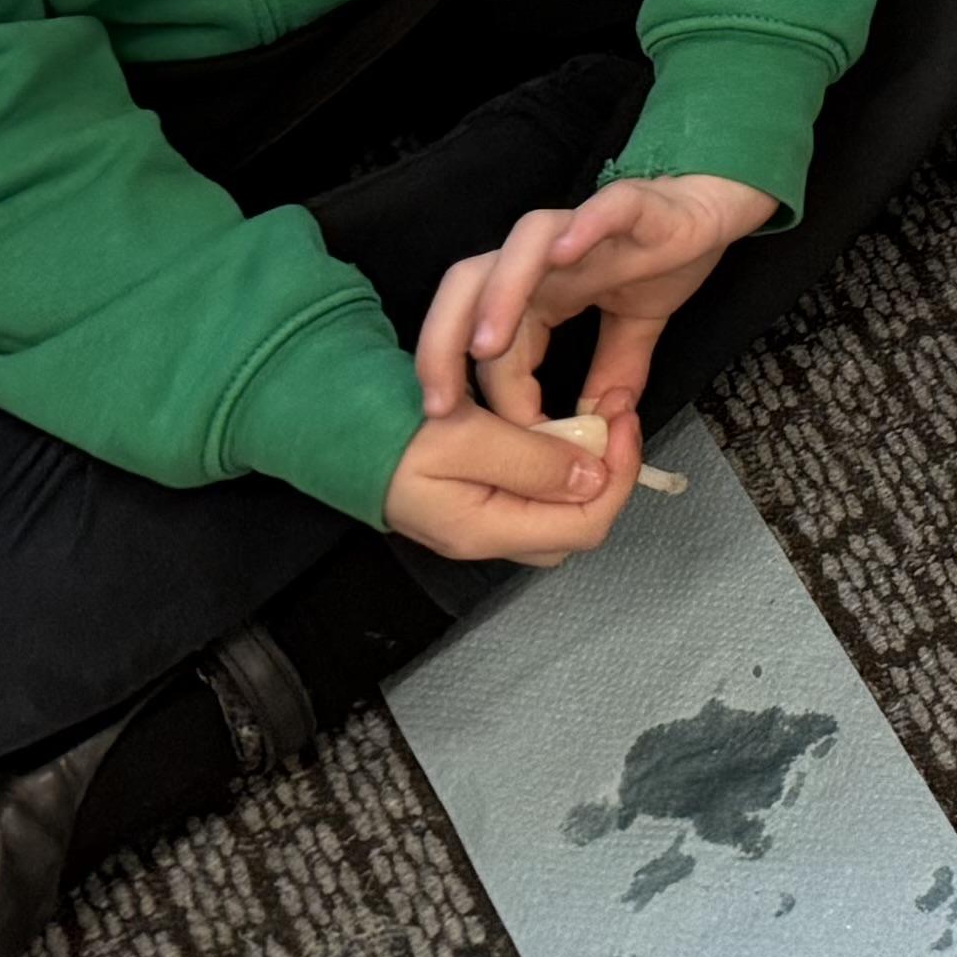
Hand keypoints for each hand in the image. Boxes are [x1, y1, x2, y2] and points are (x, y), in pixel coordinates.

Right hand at [380, 397, 635, 568]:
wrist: (332, 431)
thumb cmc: (388, 434)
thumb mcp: (465, 438)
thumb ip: (532, 461)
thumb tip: (594, 477)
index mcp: (486, 530)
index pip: (586, 525)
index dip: (619, 475)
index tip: (623, 419)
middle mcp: (487, 537)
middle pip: (577, 524)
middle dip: (609, 474)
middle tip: (614, 419)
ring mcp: (479, 522)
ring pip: (557, 510)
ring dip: (585, 468)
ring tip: (592, 420)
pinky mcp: (474, 502)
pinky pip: (533, 494)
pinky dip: (556, 464)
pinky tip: (556, 430)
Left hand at [412, 170, 777, 453]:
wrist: (717, 200)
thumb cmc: (670, 254)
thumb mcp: (638, 327)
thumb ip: (613, 372)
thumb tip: (595, 427)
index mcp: (541, 288)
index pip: (492, 339)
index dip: (490, 392)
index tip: (504, 441)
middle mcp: (547, 255)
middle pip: (471, 284)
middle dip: (443, 342)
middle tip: (440, 403)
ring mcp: (585, 225)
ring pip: (522, 247)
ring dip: (499, 296)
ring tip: (488, 345)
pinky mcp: (634, 203)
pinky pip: (600, 209)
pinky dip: (580, 229)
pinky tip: (566, 255)